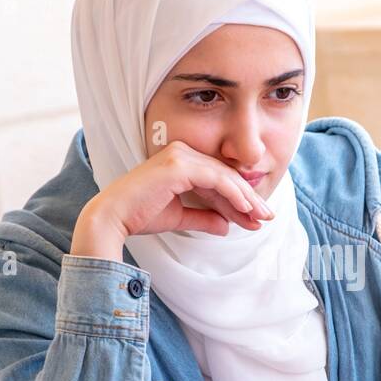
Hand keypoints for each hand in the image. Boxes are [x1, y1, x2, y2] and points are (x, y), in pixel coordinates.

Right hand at [71, 141, 274, 258]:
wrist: (113, 218)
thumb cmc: (140, 216)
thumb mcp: (180, 217)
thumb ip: (204, 218)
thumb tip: (226, 227)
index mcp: (181, 161)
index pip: (218, 179)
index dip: (239, 199)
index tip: (256, 218)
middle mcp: (182, 152)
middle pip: (225, 175)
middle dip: (248, 198)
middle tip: (267, 217)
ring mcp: (180, 155)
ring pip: (224, 176)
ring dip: (246, 198)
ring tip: (261, 216)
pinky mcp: (179, 165)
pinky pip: (216, 179)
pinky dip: (234, 193)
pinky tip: (246, 208)